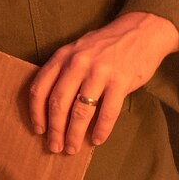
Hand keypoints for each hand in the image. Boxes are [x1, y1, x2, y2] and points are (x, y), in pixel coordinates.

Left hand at [27, 11, 178, 153]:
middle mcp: (78, 63)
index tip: (39, 130)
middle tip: (54, 147)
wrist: (142, 30)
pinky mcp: (120, 81)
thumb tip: (52, 107)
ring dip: (74, 135)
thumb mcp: (79, 49)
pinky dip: (101, 130)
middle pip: (58, 104)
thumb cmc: (108, 44)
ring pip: (80, 112)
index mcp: (64, 56)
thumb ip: (64, 70)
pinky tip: (97, 139)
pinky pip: (107, 113)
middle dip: (54, 131)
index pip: (40, 88)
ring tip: (72, 149)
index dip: (36, 113)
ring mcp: (99, 72)